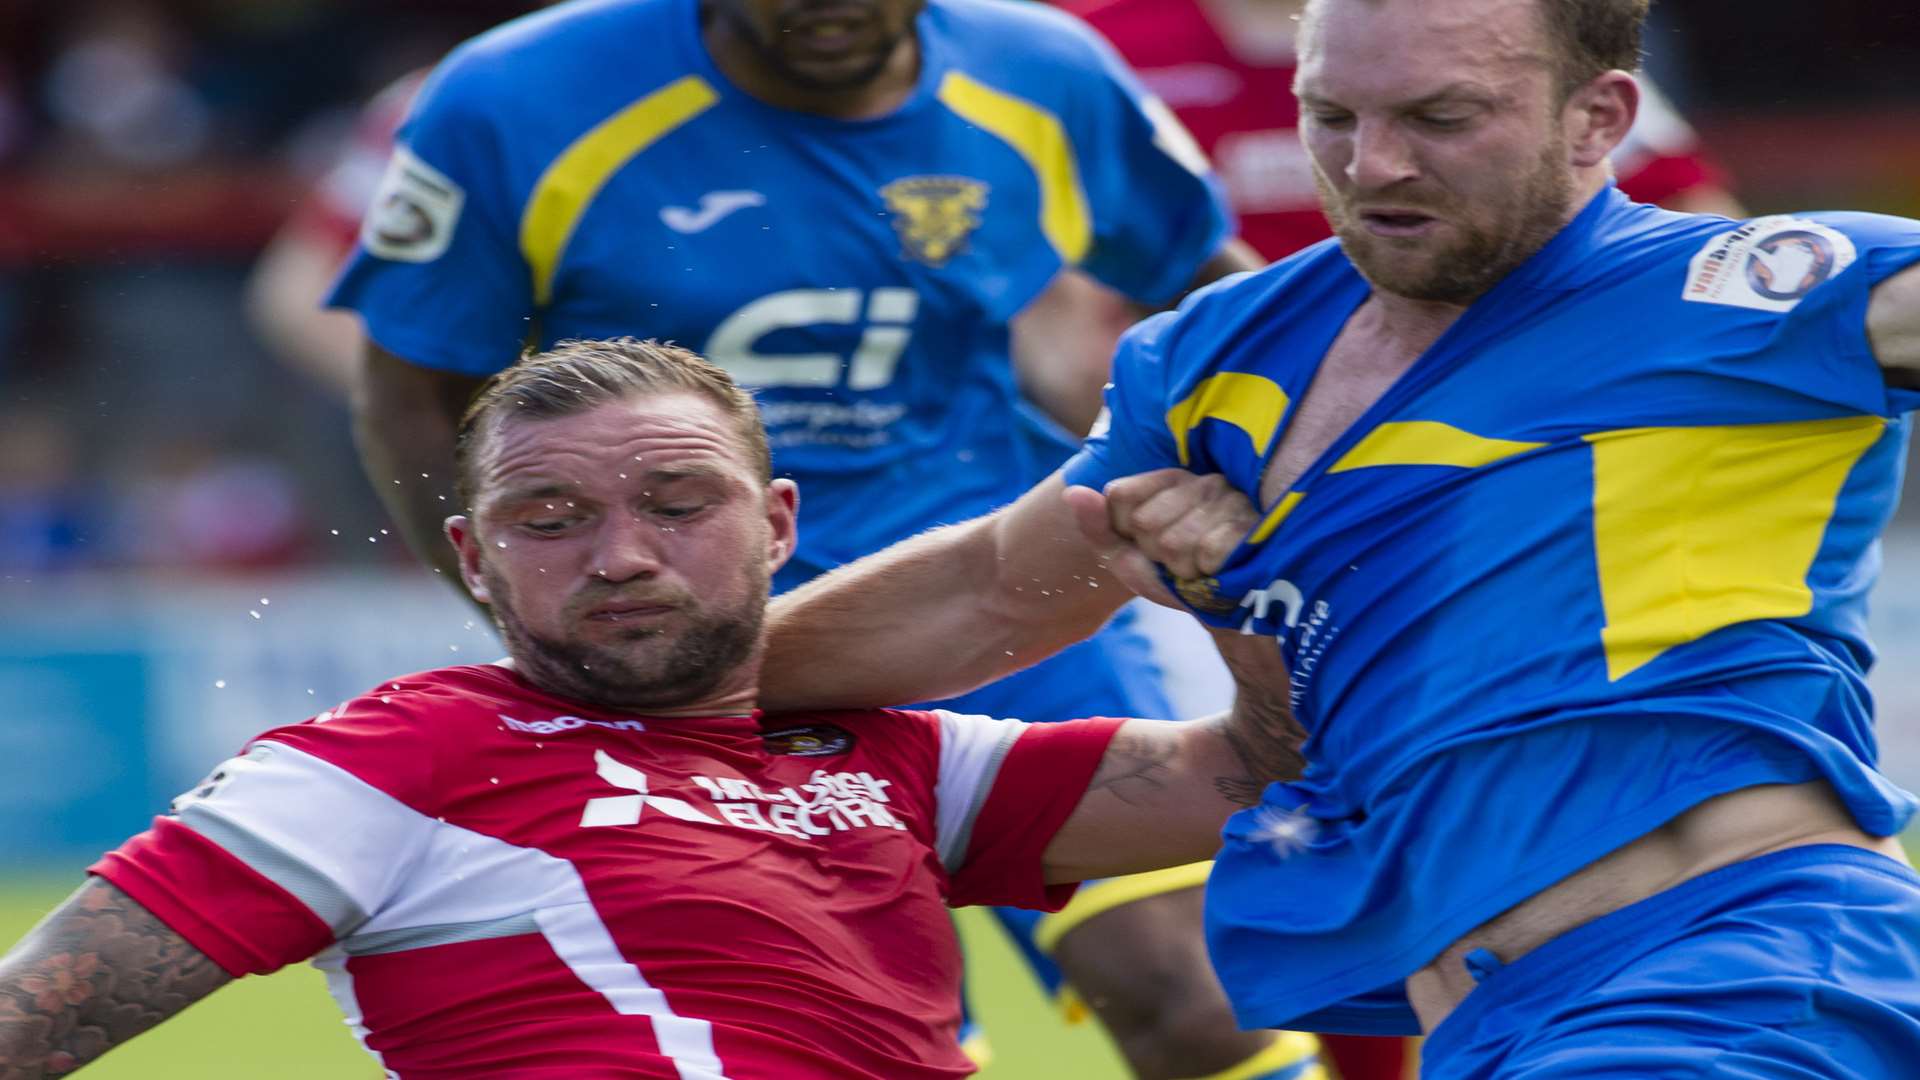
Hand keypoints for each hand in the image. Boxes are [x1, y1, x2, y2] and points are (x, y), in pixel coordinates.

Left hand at [1063, 469, 1257, 609]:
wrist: (1227, 613)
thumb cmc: (1176, 580)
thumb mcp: (1128, 555)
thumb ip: (1098, 526)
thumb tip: (1072, 494)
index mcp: (1170, 479)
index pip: (1119, 495)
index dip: (1126, 531)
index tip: (1150, 544)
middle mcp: (1202, 481)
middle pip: (1144, 521)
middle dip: (1155, 554)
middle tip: (1180, 561)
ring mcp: (1230, 500)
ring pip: (1172, 541)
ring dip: (1182, 568)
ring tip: (1200, 567)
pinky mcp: (1250, 525)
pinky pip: (1205, 552)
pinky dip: (1206, 573)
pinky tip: (1219, 570)